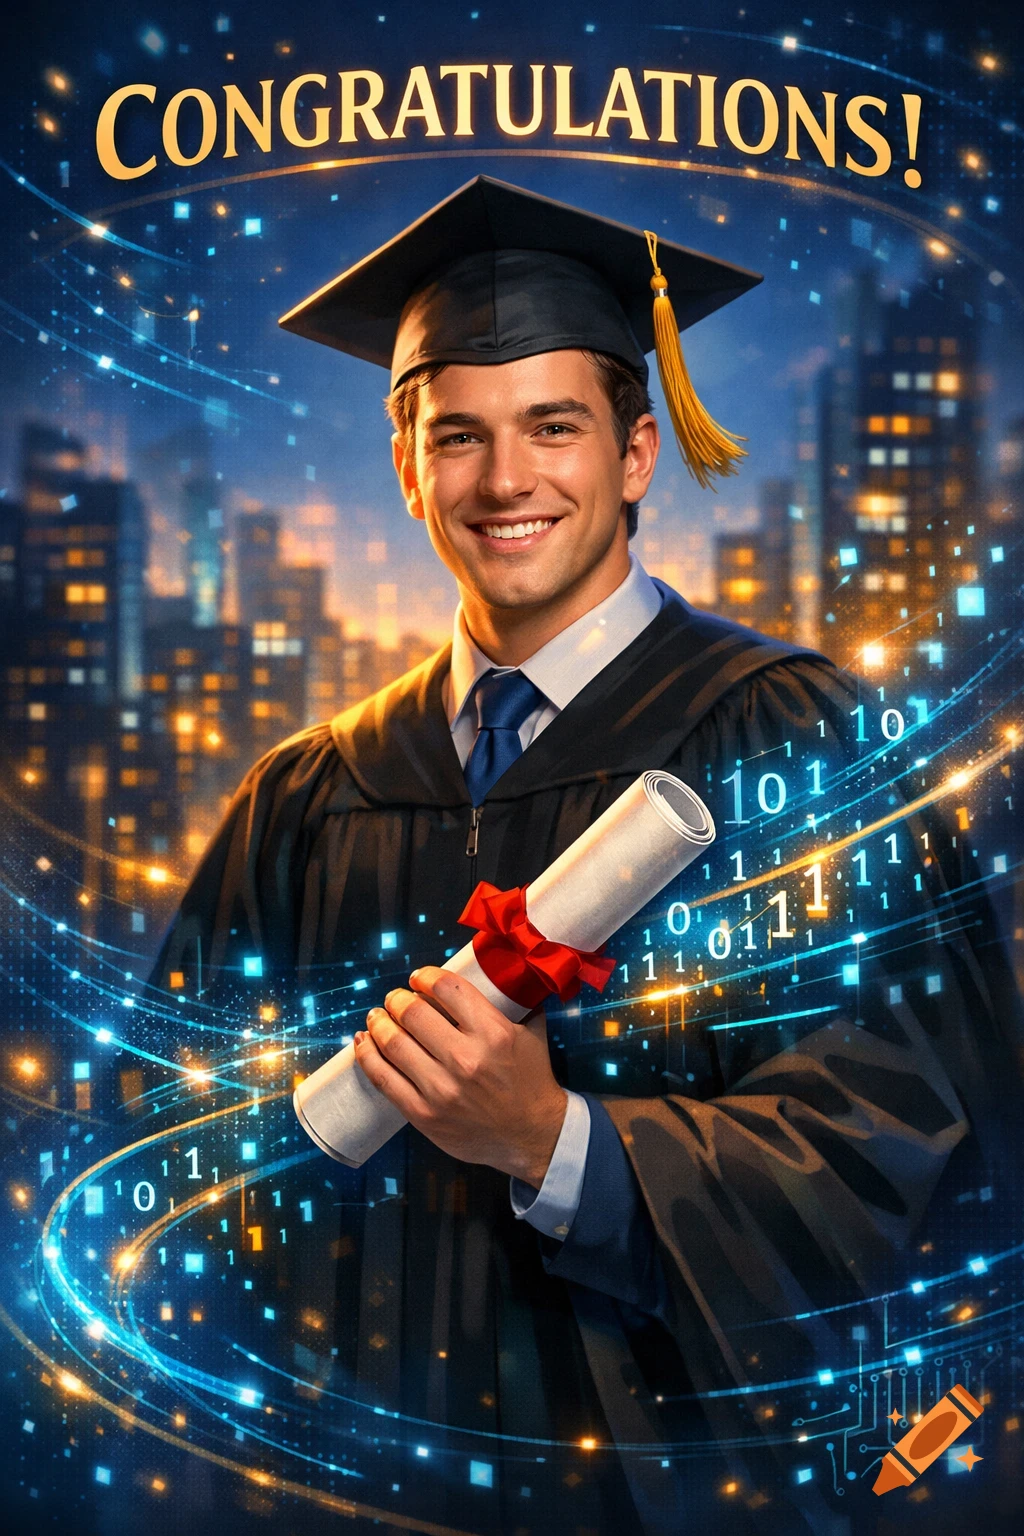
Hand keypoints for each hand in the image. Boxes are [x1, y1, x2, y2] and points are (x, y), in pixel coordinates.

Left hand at [352, 966, 567, 1185]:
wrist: (533, 1136)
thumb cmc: (532, 1081)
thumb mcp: (532, 1033)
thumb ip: (516, 1002)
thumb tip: (502, 969)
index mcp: (493, 1033)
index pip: (447, 988)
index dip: (425, 976)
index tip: (418, 978)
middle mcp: (466, 1059)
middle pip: (413, 1012)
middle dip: (397, 998)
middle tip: (395, 998)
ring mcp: (442, 1089)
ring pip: (393, 1043)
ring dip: (378, 1022)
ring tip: (376, 1016)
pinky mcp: (424, 1114)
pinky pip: (384, 1079)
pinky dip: (367, 1055)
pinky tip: (363, 1041)